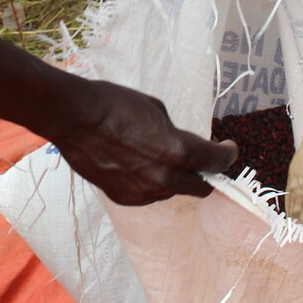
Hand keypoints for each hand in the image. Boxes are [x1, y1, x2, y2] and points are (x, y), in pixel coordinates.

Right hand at [50, 79, 237, 205]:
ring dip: (174, 177)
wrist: (74, 118)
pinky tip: (137, 164)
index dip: (227, 155)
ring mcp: (143, 192)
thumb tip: (182, 145)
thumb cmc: (114, 104)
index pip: (216, 162)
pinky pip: (148, 194)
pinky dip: (150, 182)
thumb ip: (175, 134)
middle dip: (205, 173)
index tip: (229, 149)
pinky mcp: (124, 198)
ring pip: (171, 190)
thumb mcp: (156, 110)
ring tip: (157, 157)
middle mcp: (164, 178)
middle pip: (200, 187)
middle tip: (203, 161)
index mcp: (178, 151)